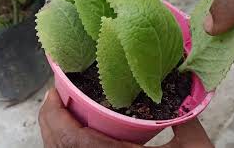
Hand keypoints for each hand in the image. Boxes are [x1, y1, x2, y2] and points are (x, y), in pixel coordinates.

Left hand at [39, 88, 213, 147]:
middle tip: (55, 95)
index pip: (70, 139)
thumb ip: (185, 121)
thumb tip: (181, 91)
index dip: (55, 114)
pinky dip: (61, 143)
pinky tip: (71, 132)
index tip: (54, 91)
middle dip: (48, 117)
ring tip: (60, 110)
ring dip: (53, 130)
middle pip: (56, 145)